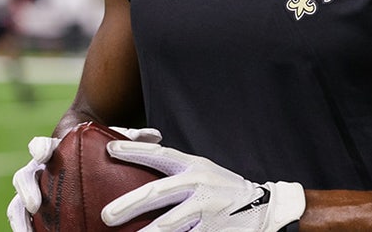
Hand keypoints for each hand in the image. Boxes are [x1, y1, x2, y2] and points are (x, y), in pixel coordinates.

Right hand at [6, 126, 161, 231]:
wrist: (79, 144)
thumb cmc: (97, 140)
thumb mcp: (112, 136)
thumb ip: (129, 135)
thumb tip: (156, 135)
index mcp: (52, 148)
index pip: (40, 145)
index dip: (40, 148)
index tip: (44, 153)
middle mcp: (38, 167)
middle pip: (24, 177)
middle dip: (27, 190)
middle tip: (35, 204)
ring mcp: (35, 187)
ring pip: (18, 203)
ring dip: (20, 219)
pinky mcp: (36, 205)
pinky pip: (28, 221)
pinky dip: (30, 230)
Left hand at [102, 142, 304, 231]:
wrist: (265, 208)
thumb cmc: (223, 189)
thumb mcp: (203, 171)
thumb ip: (176, 171)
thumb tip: (138, 165)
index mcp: (194, 166)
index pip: (159, 155)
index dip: (134, 150)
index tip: (110, 148)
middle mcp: (199, 184)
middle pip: (158, 192)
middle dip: (129, 204)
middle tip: (106, 215)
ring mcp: (206, 210)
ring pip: (169, 223)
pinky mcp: (213, 231)